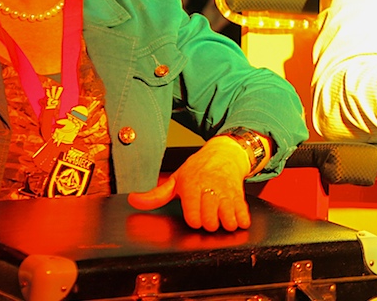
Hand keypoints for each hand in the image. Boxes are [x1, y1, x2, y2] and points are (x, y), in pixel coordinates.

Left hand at [127, 135, 251, 231]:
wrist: (225, 152)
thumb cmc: (198, 168)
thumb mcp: (176, 179)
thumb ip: (156, 195)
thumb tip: (134, 200)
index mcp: (191, 185)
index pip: (193, 207)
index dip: (194, 218)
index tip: (194, 222)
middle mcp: (209, 188)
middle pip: (211, 214)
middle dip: (210, 223)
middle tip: (208, 222)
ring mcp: (226, 192)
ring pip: (228, 213)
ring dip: (227, 222)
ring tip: (225, 223)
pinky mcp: (238, 194)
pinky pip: (242, 210)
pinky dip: (242, 218)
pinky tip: (240, 222)